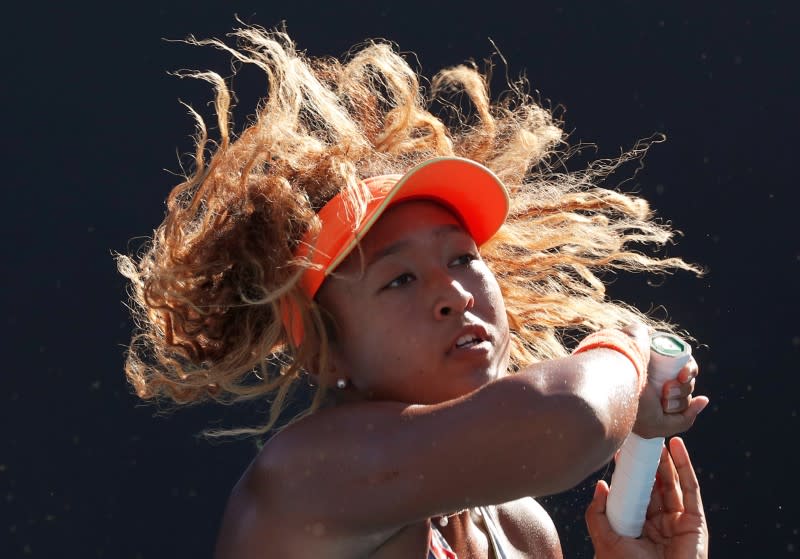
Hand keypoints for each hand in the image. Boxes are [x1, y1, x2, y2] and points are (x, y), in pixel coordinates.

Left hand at [585, 437, 708, 558]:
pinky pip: (691, 489)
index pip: (635, 494)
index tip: (621, 452)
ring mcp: (677, 522)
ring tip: (657, 439)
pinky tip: (676, 448)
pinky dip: (684, 467)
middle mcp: (658, 523)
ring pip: (672, 483)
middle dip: (649, 463)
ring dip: (666, 459)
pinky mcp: (695, 522)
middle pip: (655, 486)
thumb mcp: (605, 541)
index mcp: (637, 527)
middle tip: (640, 440)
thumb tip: (600, 486)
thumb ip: (597, 514)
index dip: (630, 473)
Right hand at [634, 356, 708, 438]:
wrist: (614, 383)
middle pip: (684, 389)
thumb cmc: (633, 408)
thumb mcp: (658, 426)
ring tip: (666, 389)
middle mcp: (657, 381)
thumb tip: (704, 400)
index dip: (682, 407)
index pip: (680, 402)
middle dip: (681, 398)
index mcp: (655, 399)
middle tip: (664, 399)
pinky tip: (682, 375)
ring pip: (687, 376)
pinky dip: (690, 370)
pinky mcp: (660, 349)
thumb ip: (684, 420)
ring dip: (683, 387)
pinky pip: (686, 359)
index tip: (667, 408)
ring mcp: (659, 365)